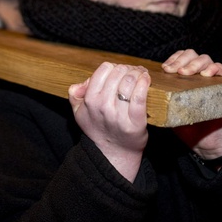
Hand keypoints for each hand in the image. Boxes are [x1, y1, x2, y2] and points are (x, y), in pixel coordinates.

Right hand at [68, 62, 150, 181]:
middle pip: (119, 73)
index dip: (113, 68)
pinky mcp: (135, 122)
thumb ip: (75, 95)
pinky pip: (140, 97)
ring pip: (130, 81)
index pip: (103, 69)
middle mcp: (103, 106)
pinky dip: (144, 84)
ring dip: (138, 73)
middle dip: (127, 69)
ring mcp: (119, 115)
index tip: (118, 71)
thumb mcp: (79, 113)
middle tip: (132, 72)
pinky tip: (146, 79)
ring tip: (141, 74)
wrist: (112, 153)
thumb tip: (79, 85)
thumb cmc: (98, 129)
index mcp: (89, 100)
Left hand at [161, 49, 221, 159]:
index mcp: (186, 76)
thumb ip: (160, 97)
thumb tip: (141, 90)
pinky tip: (207, 74)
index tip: (165, 68)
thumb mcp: (169, 108)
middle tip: (173, 71)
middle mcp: (199, 73)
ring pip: (206, 59)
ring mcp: (213, 78)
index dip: (173, 58)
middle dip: (181, 60)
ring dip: (194, 63)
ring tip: (185, 73)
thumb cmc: (186, 124)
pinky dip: (215, 68)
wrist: (206, 140)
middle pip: (192, 54)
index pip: (180, 56)